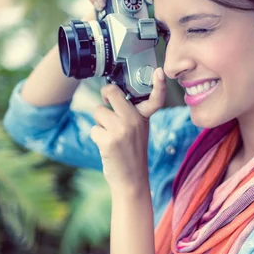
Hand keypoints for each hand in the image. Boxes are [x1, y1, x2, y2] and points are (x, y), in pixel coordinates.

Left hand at [90, 67, 165, 193]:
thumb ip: (129, 114)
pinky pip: (93, 129)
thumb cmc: (131, 154)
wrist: (131, 181)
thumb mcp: (138, 131)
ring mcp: (122, 129)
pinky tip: (107, 147)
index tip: (159, 72)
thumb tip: (109, 94)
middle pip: (111, 92)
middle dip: (104, 98)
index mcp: (144, 117)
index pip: (155, 99)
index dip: (159, 85)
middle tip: (107, 107)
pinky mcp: (109, 140)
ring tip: (110, 136)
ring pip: (98, 112)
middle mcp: (135, 121)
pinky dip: (96, 137)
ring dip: (99, 123)